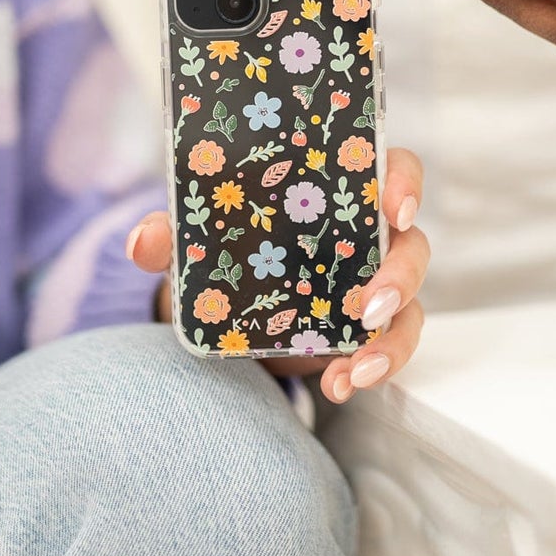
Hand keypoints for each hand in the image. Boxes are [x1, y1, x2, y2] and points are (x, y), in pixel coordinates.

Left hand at [126, 148, 427, 403]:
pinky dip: (370, 368)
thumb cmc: (224, 247)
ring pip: (409, 305)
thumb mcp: (196, 239)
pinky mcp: (362, 329)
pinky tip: (341, 385)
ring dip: (393, 339)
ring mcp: (370, 284)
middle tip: (372, 307)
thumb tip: (143, 242)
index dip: (404, 183)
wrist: (221, 304)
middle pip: (412, 245)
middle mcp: (367, 235)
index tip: (395, 209)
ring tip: (358, 369)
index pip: (391, 170)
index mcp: (339, 190)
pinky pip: (387, 346)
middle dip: (401, 277)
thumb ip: (171, 235)